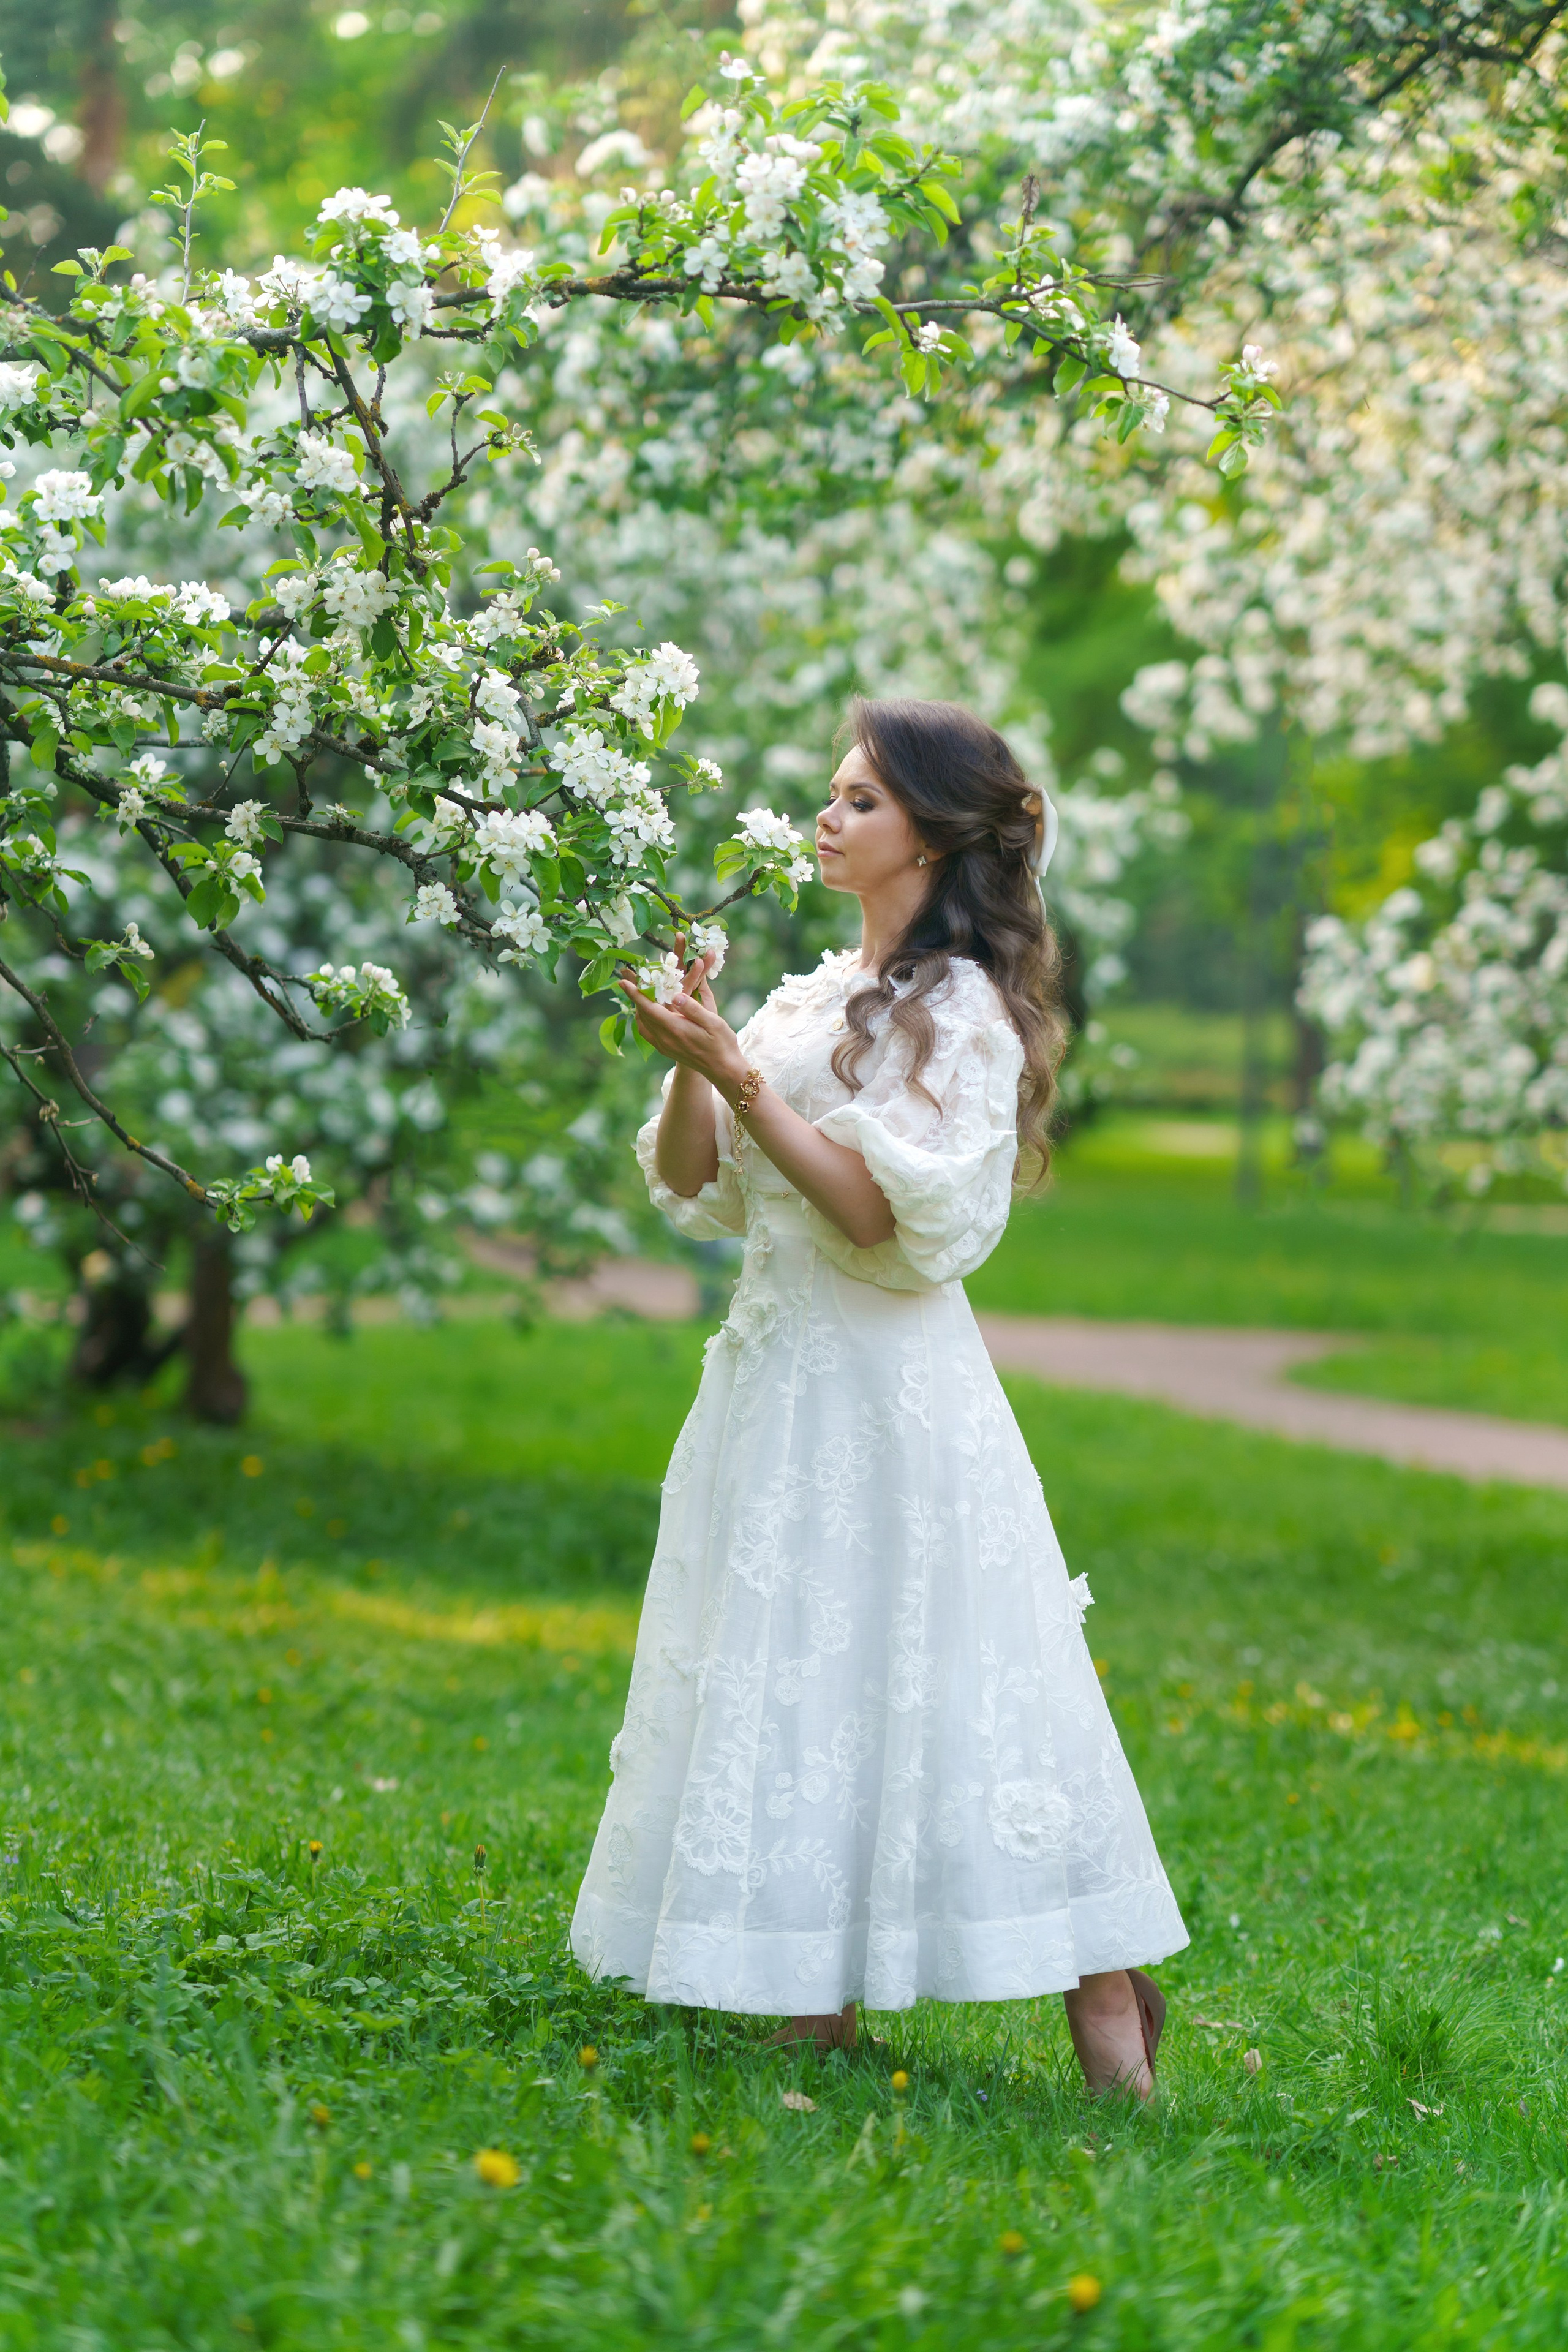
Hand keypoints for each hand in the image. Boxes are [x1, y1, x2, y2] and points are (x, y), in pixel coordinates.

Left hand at [618, 940, 749, 1096]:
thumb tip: (676, 995)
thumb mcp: (713, 1022)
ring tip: (642, 994)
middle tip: (633, 980)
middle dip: (635, 996)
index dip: (634, 993)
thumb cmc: (722, 1044)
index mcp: (675, 1029)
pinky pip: (648, 1033)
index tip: (622, 981)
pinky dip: (645, 1019)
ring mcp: (664, 1046)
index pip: (648, 1008)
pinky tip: (651, 1012)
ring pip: (643, 1024)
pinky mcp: (666, 1050)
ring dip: (640, 1008)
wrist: (723, 1070)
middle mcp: (665, 1039)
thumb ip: (693, 1008)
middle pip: (642, 1014)